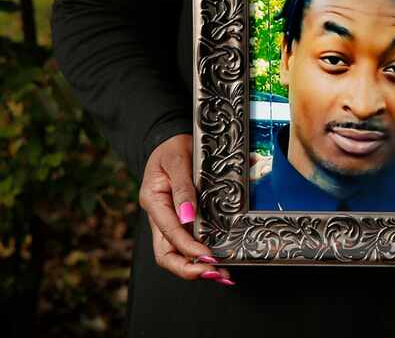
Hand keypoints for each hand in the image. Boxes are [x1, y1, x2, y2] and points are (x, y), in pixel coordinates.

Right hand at [139, 133, 234, 284]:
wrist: (172, 140)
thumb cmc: (174, 147)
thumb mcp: (178, 160)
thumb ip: (183, 187)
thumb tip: (188, 216)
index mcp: (153, 200)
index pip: (169, 232)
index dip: (188, 247)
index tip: (206, 256)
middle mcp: (158, 215)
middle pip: (166, 253)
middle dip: (188, 268)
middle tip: (214, 273)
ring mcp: (168, 221)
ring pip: (175, 254)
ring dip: (196, 268)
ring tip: (221, 275)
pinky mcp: (180, 221)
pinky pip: (186, 245)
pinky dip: (200, 258)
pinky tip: (218, 266)